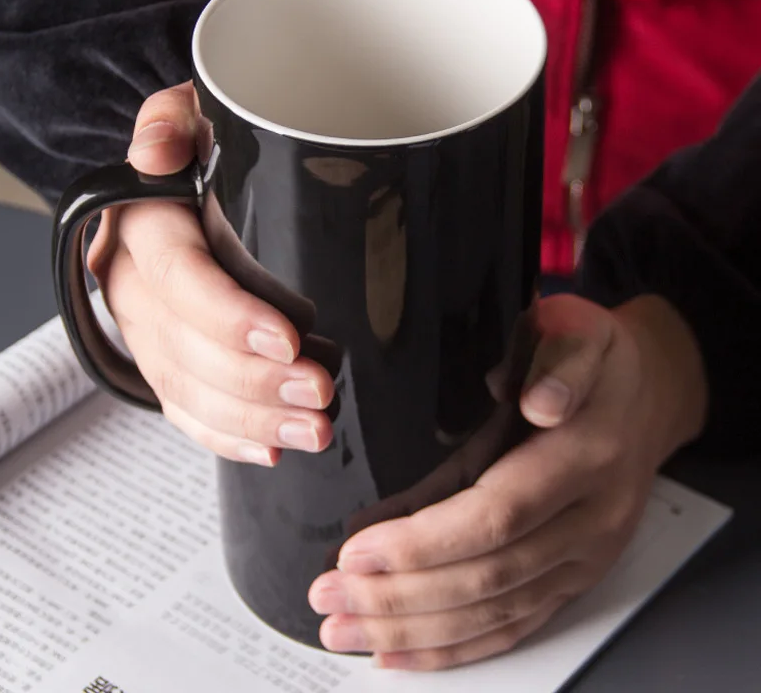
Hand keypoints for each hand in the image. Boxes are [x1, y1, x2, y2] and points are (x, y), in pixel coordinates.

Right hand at [87, 82, 334, 465]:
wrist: (193, 179)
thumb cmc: (206, 147)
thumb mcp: (194, 112)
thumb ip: (175, 118)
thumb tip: (156, 151)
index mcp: (143, 226)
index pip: (178, 278)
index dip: (228, 315)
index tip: (290, 338)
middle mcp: (135, 285)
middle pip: (185, 349)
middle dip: (255, 382)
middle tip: (320, 393)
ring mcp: (149, 329)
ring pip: (187, 390)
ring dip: (251, 420)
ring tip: (314, 429)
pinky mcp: (168, 356)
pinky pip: (186, 409)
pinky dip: (227, 436)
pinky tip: (272, 449)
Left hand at [308, 294, 705, 669]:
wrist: (648, 397)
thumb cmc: (599, 362)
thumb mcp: (581, 331)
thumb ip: (562, 362)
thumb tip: (538, 400)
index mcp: (584, 456)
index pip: (499, 514)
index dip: (426, 542)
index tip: (359, 551)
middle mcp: (590, 519)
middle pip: (489, 576)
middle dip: (401, 595)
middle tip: (331, 596)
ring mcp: (584, 557)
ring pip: (496, 612)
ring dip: (416, 630)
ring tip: (348, 628)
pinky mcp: (574, 576)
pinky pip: (517, 624)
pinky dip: (457, 647)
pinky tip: (405, 649)